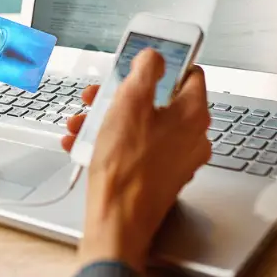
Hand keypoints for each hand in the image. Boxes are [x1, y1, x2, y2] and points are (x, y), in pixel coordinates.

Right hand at [61, 49, 211, 271]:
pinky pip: (137, 148)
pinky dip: (113, 142)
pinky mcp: (160, 176)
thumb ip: (145, 71)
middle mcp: (192, 137)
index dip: (163, 65)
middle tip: (100, 96)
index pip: (190, 74)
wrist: (117, 220)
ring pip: (144, 125)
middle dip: (123, 95)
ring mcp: (177, 159)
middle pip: (160, 100)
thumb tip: (154, 56)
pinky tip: (86, 145)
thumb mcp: (129, 104)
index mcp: (193, 115)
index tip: (142, 62)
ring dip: (111, 119)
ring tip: (83, 124)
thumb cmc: (125, 168)